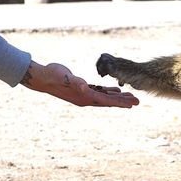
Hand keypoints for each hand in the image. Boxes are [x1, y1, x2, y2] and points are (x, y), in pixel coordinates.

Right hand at [22, 61, 138, 107]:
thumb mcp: (66, 78)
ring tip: (131, 97)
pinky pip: (100, 91)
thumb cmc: (54, 76)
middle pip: (109, 101)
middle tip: (138, 101)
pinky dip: (109, 91)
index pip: (106, 101)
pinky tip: (116, 89)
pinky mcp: (83, 89)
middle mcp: (86, 98)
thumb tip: (84, 86)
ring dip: (118, 97)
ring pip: (106, 97)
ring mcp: (85, 94)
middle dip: (124, 101)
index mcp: (85, 97)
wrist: (42, 77)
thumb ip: (76, 82)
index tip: (132, 104)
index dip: (119, 102)